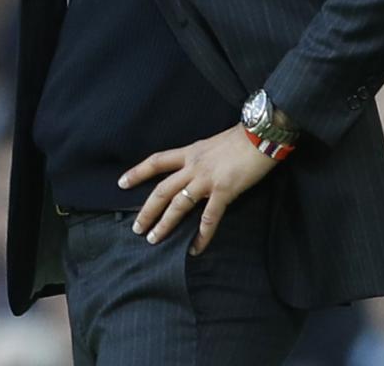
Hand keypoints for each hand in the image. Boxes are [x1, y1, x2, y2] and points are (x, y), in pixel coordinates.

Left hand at [118, 124, 278, 255]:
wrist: (262, 135)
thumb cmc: (242, 138)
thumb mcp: (212, 144)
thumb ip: (201, 157)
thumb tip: (194, 170)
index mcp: (190, 152)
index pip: (156, 161)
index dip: (137, 172)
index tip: (121, 183)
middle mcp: (193, 166)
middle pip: (161, 190)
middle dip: (147, 210)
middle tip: (136, 228)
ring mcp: (207, 180)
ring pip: (178, 205)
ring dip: (165, 225)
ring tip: (154, 240)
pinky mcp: (224, 191)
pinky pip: (209, 218)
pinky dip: (201, 235)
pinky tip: (195, 248)